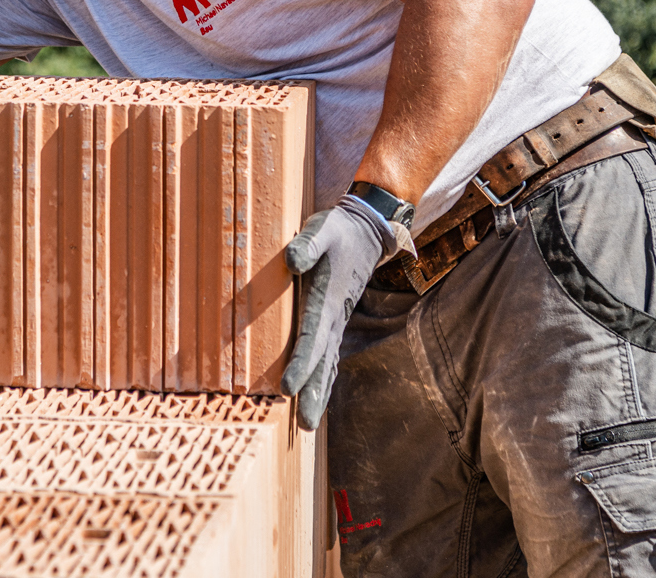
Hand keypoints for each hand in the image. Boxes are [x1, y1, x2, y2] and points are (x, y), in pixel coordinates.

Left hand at [281, 196, 391, 428]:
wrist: (368, 230)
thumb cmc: (338, 229)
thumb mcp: (321, 228)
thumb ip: (307, 244)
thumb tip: (292, 261)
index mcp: (327, 299)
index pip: (311, 339)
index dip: (300, 364)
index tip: (288, 389)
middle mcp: (334, 316)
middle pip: (322, 362)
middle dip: (313, 394)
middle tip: (305, 427)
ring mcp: (337, 320)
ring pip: (328, 363)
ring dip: (319, 392)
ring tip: (309, 424)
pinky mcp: (335, 319)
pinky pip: (329, 354)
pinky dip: (324, 376)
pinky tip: (317, 394)